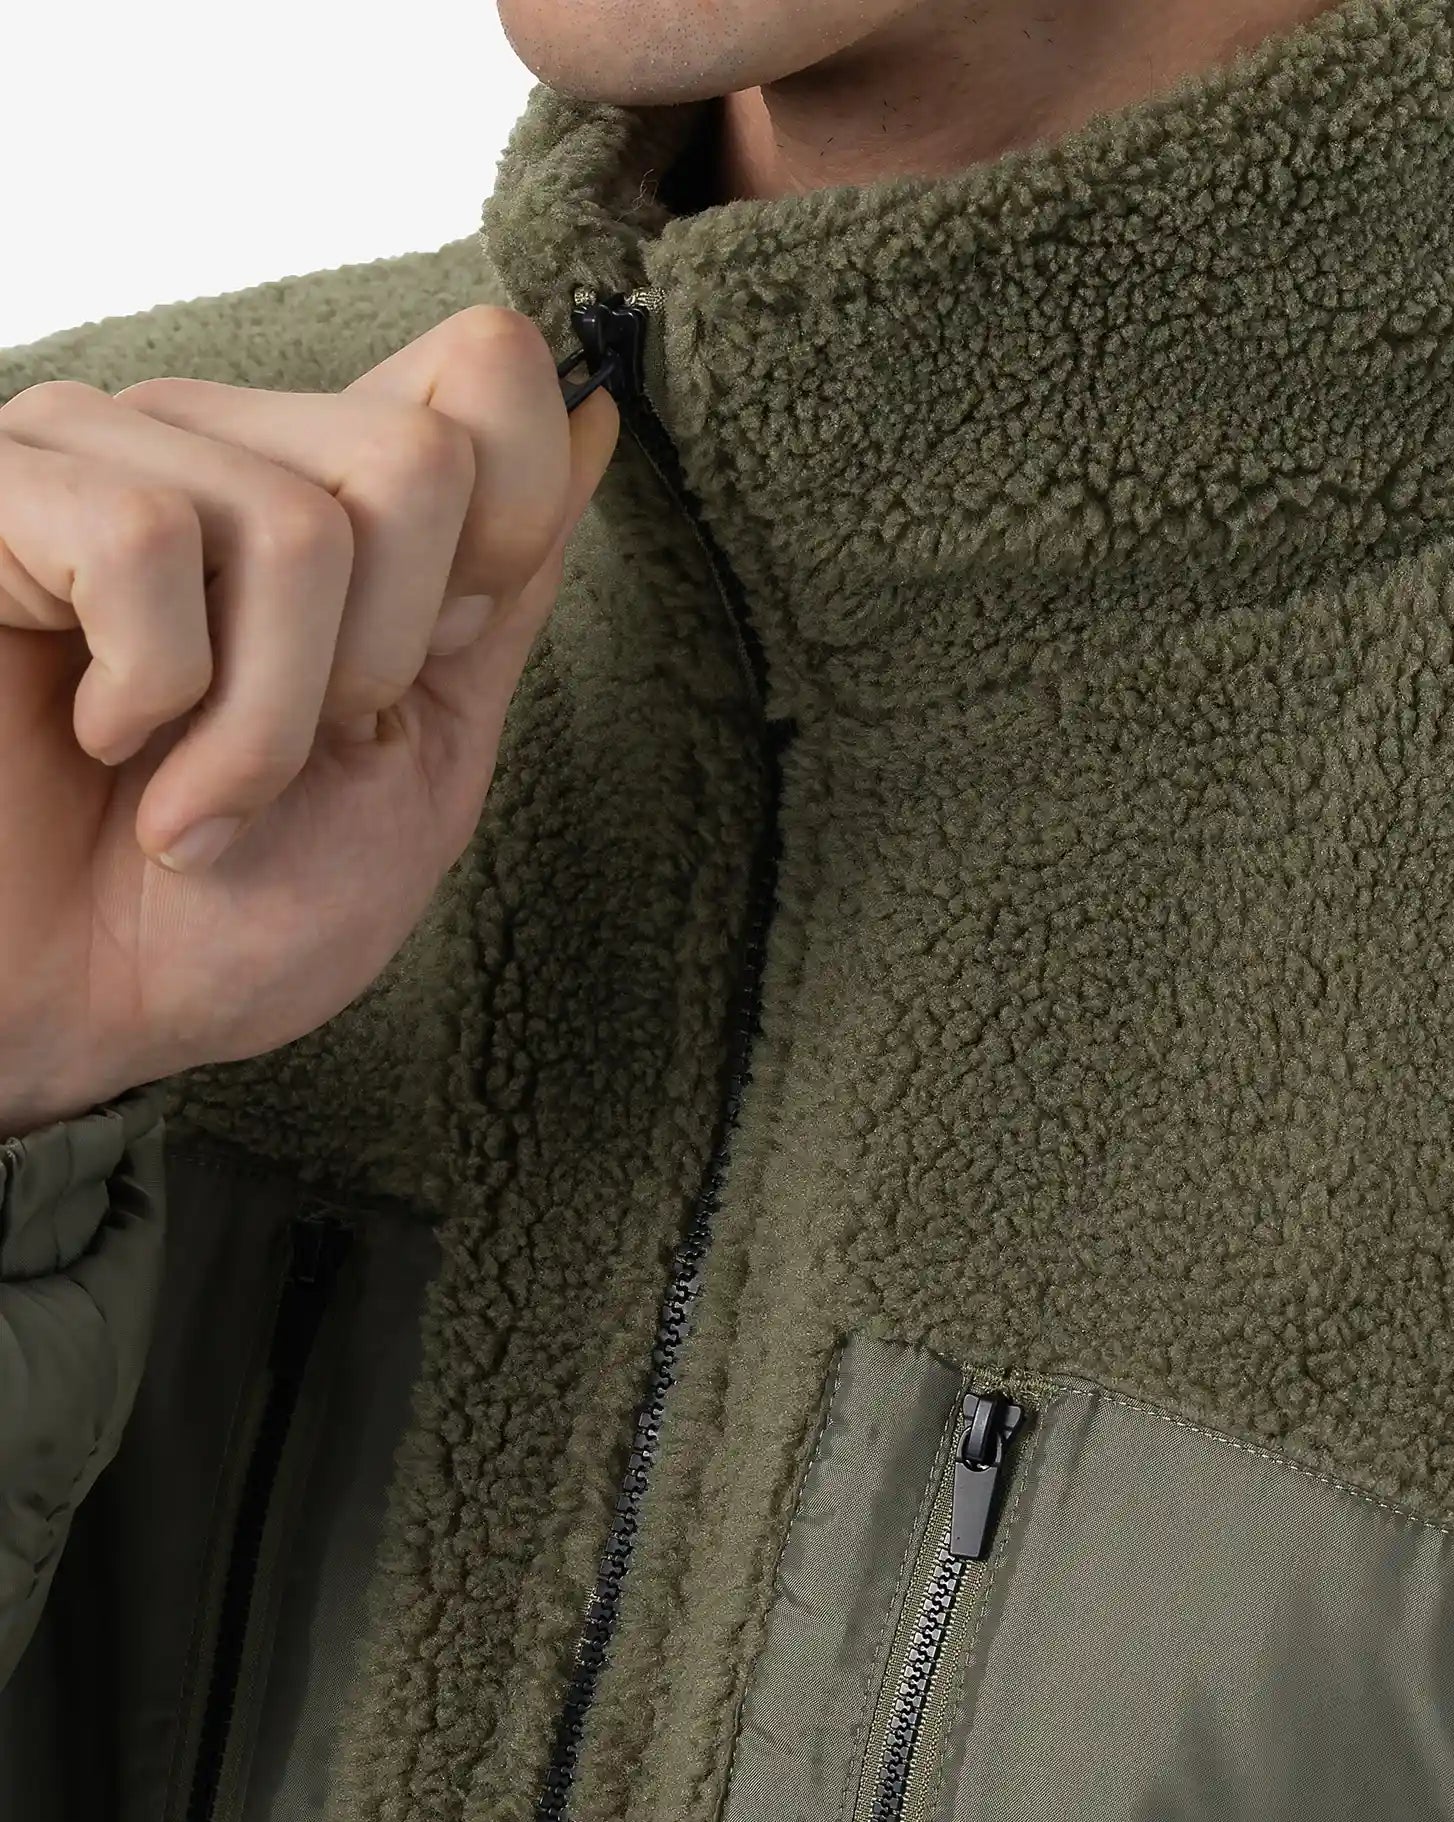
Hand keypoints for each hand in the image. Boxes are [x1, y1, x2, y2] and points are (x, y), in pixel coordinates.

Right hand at [0, 306, 620, 1134]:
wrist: (61, 1021)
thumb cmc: (217, 921)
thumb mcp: (417, 764)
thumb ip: (498, 598)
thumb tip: (593, 417)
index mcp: (325, 494)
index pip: (486, 370)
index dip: (510, 526)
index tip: (422, 668)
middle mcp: (215, 441)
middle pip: (418, 461)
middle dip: (376, 667)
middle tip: (284, 762)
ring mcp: (97, 450)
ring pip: (298, 524)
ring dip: (260, 725)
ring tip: (189, 796)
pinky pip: (144, 540)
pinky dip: (149, 693)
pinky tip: (96, 738)